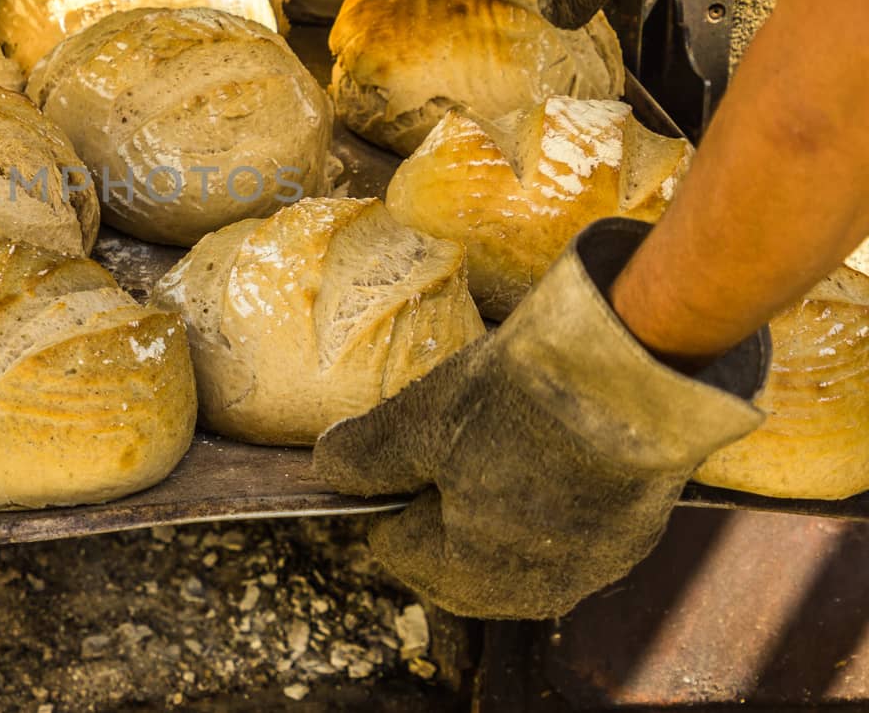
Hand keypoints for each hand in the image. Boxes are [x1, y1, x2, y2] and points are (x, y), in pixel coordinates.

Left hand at [312, 218, 768, 619]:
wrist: (638, 375)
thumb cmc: (518, 403)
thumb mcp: (419, 421)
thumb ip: (366, 456)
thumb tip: (330, 469)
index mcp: (468, 579)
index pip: (394, 548)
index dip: (386, 491)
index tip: (399, 444)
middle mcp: (533, 593)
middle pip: (455, 553)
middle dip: (441, 500)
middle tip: (447, 434)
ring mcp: (591, 567)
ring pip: (513, 541)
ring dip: (495, 497)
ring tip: (498, 430)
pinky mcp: (633, 534)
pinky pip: (567, 524)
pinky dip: (549, 492)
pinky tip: (548, 440)